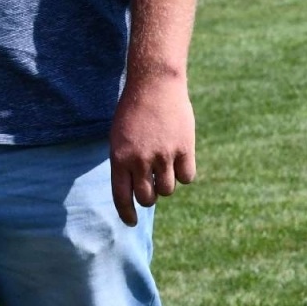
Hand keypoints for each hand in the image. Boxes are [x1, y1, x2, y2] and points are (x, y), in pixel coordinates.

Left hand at [110, 71, 195, 225]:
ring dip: (167, 183)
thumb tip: (140, 191)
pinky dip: (184, 172)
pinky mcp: (184, 150)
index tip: (131, 222)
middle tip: (152, 184)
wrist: (155, 84)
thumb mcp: (120, 137)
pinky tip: (180, 158)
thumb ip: (127, 163)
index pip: (122, 195)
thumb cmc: (134, 110)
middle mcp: (140, 160)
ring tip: (165, 166)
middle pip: (148, 198)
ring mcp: (163, 156)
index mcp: (119, 157)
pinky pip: (187, 177)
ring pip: (168, 189)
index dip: (127, 212)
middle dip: (150, 196)